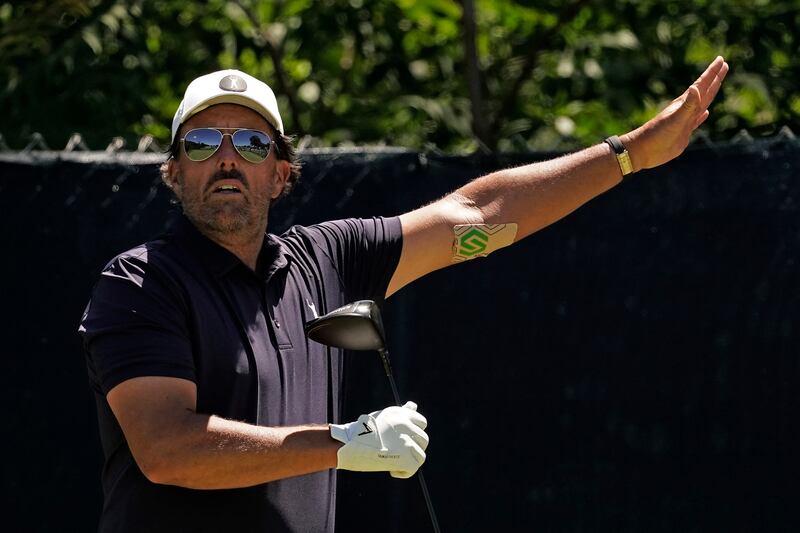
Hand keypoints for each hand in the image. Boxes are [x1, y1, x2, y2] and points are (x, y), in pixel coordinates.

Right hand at [330, 401, 428, 478]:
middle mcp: (406, 426)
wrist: (346, 445)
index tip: (402, 438)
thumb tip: (413, 405)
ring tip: (395, 461)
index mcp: (401, 414)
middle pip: (423, 439)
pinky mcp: (404, 459)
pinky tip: (392, 470)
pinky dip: (404, 472)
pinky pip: (413, 468)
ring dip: (409, 460)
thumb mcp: (383, 416)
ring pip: (420, 455)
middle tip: (397, 451)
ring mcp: (406, 443)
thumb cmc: (362, 431)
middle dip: (413, 446)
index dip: (413, 432)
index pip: (422, 422)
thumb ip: (401, 413)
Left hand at [623, 56, 728, 171]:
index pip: (702, 85)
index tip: (721, 60)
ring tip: (717, 84)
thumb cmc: (657, 134)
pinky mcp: (684, 133)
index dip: (712, 73)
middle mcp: (685, 110)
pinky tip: (706, 113)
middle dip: (714, 78)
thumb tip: (695, 87)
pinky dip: (702, 116)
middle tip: (723, 65)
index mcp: (684, 104)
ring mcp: (685, 121)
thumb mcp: (675, 119)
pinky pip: (696, 121)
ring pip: (702, 104)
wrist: (643, 151)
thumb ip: (687, 105)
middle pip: (704, 91)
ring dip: (710, 94)